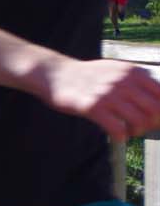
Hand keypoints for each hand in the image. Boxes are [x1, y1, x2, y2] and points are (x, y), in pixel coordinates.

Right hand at [42, 58, 159, 140]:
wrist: (55, 74)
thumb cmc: (87, 76)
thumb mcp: (116, 70)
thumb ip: (136, 80)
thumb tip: (157, 100)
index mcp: (132, 72)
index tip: (153, 118)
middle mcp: (123, 81)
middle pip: (154, 110)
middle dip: (152, 124)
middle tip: (142, 127)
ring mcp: (107, 94)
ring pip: (139, 121)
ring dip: (137, 131)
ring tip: (129, 131)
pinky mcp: (92, 107)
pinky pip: (117, 129)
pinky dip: (121, 136)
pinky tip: (116, 135)